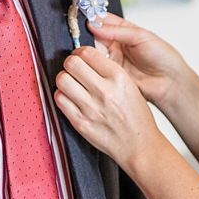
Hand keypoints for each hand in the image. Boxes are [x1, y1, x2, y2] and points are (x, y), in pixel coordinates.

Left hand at [55, 46, 162, 171]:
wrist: (139, 146)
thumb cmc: (137, 118)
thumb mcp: (130, 86)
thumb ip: (109, 71)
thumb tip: (86, 58)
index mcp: (118, 78)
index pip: (87, 53)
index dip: (80, 53)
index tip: (81, 58)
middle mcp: (104, 91)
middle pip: (71, 64)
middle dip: (70, 64)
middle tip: (74, 70)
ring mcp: (90, 108)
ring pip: (61, 80)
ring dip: (64, 80)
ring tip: (72, 85)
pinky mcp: (80, 123)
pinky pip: (59, 100)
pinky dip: (62, 96)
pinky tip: (71, 99)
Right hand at [88, 14, 187, 111]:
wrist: (169, 81)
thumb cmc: (162, 56)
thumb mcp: (140, 36)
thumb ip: (117, 30)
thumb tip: (94, 24)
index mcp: (123, 30)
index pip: (102, 20)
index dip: (92, 18)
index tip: (82, 18)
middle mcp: (115, 44)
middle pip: (93, 36)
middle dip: (86, 34)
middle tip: (79, 34)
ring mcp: (111, 59)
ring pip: (92, 52)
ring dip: (87, 50)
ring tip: (83, 47)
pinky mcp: (109, 75)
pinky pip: (96, 68)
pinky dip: (91, 64)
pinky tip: (88, 61)